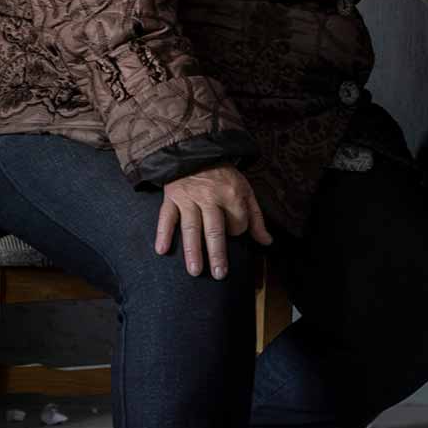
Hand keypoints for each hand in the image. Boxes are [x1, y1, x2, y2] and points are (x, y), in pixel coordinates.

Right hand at [154, 166, 272, 278]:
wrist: (197, 152)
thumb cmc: (224, 176)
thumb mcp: (245, 190)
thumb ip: (255, 217)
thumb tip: (266, 242)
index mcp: (231, 194)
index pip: (238, 223)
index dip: (238, 230)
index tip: (233, 231)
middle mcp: (210, 197)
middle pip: (215, 229)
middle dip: (217, 253)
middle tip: (220, 274)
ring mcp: (189, 198)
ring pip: (191, 227)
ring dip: (192, 250)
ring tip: (195, 271)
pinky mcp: (171, 197)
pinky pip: (166, 217)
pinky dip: (162, 233)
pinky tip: (161, 250)